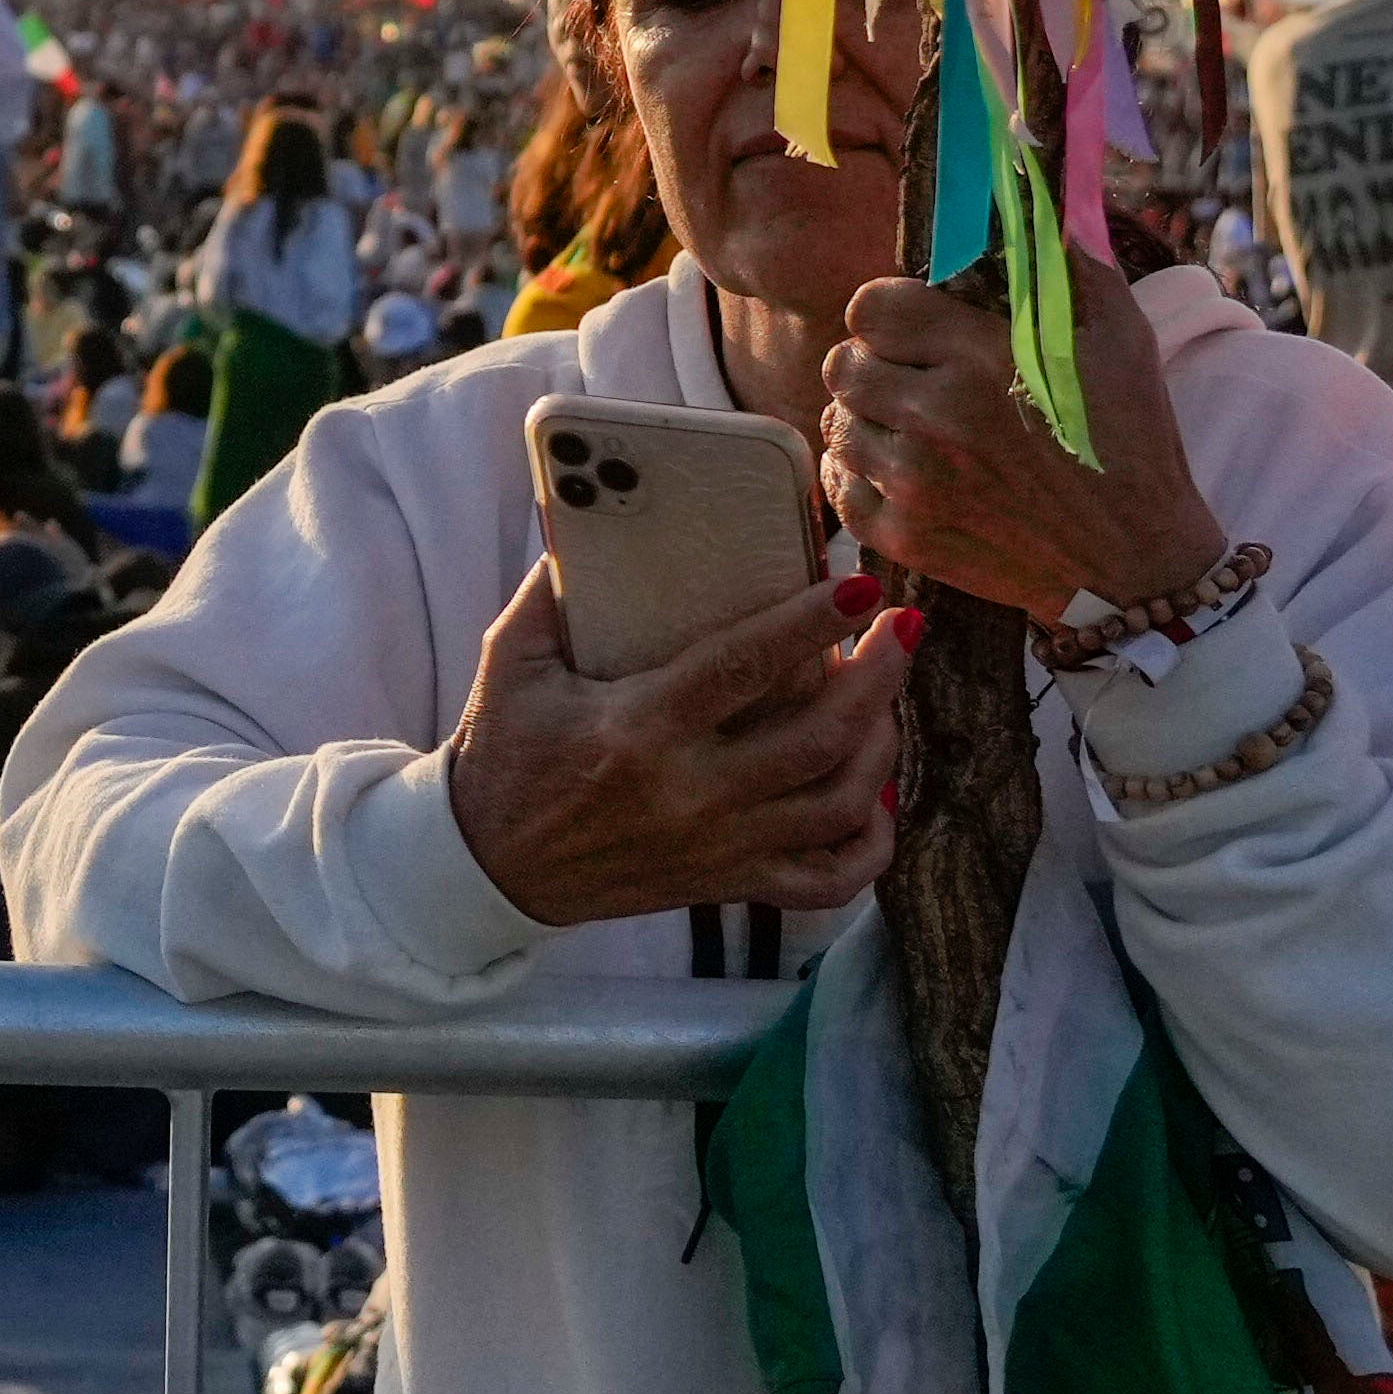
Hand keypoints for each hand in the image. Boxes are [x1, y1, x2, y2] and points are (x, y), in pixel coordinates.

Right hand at [440, 548, 907, 927]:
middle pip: (817, 739)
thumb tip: (588, 509)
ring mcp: (717, 848)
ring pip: (838, 805)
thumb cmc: (505, 756)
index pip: (743, 668)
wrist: (489, 869)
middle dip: (880, 679)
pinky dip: (870, 845)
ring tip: (888, 694)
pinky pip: (827, 881)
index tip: (862, 586)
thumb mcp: (510, 663)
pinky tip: (879, 796)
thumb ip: (551, 590)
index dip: (811, 623)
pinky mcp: (727, 884)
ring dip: (883, 746)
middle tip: (903, 626)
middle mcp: (689, 794)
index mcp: (637, 730)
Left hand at [813, 268, 1220, 632]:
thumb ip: (1069, 256)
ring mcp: (913, 483)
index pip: (869, 308)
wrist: (1138, 562)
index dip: (889, 311)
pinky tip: (897, 468)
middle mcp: (934, 417)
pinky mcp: (905, 538)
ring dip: (867, 417)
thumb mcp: (1119, 335)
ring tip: (912, 424)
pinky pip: (837, 487)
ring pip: (836, 422)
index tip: (916, 326)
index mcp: (979, 358)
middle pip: (843, 363)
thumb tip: (1038, 180)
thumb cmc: (1133, 441)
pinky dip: (858, 473)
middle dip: (875, 362)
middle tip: (915, 376)